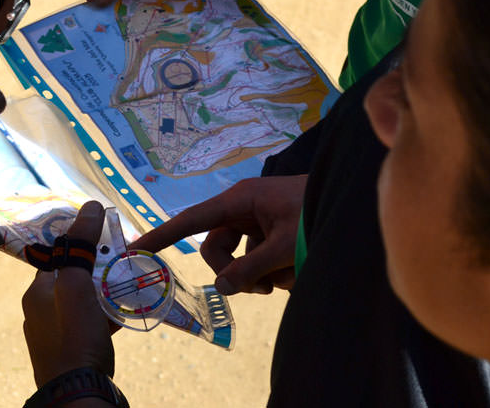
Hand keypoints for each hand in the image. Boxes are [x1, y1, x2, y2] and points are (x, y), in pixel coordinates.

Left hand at [22, 201, 114, 387]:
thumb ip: (80, 246)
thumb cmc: (74, 337)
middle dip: (98, 270)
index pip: (58, 257)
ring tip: (130, 286)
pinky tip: (125, 315)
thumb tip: (90, 206)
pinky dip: (106, 318)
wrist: (79, 396)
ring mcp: (56, 337)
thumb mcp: (76, 284)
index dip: (82, 245)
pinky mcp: (73, 355)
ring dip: (105, 294)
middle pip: (73, 280)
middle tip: (125, 263)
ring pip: (83, 304)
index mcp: (36, 293)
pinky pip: (90, 327)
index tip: (108, 237)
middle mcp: (40, 313)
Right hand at [132, 175, 307, 294]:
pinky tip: (298, 271)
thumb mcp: (283, 246)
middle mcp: (243, 208)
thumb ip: (250, 268)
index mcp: (239, 200)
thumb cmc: (317, 214)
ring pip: (240, 259)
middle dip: (236, 273)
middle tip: (261, 289)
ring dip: (262, 275)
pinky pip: (259, 258)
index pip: (190, 220)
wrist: (354, 205)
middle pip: (217, 249)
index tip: (136, 249)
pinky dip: (275, 271)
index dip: (162, 235)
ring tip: (292, 276)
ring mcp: (258, 220)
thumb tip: (223, 288)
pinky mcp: (271, 231)